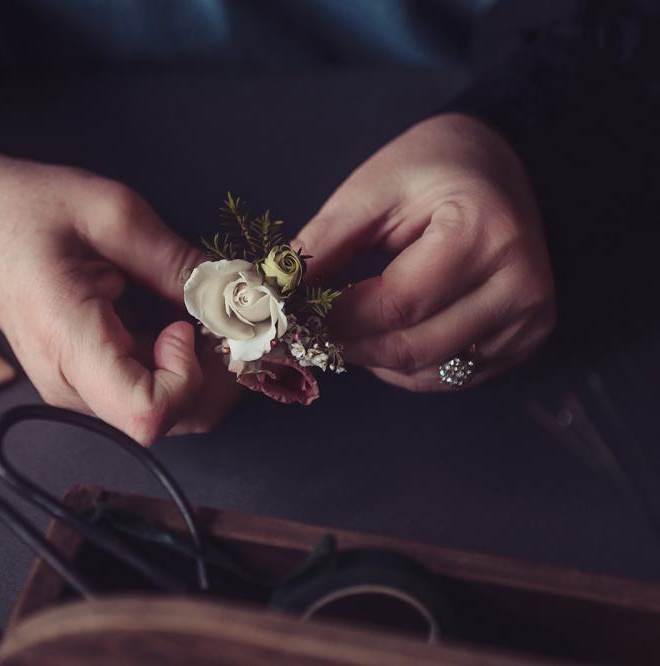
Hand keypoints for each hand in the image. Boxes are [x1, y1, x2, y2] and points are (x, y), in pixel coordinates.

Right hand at [0, 155, 237, 443]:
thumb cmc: (28, 210)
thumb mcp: (113, 214)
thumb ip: (178, 263)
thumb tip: (238, 298)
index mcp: (68, 340)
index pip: (148, 413)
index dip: (190, 377)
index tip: (185, 323)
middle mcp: (70, 383)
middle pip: (171, 420)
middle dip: (214, 373)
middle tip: (219, 313)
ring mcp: (77, 390)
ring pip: (169, 414)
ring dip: (203, 370)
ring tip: (199, 311)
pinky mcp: (86, 383)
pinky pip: (150, 393)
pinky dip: (182, 365)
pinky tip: (179, 321)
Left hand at [295, 113, 555, 390]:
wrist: (498, 163)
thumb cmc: (430, 167)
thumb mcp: (370, 191)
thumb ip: (323, 245)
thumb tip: (275, 295)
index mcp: (481, 235)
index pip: (395, 305)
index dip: (336, 322)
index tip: (290, 321)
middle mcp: (518, 285)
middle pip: (413, 348)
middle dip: (349, 347)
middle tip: (305, 335)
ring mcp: (529, 318)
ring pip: (430, 372)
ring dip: (376, 361)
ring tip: (343, 330)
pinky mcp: (527, 339)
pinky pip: (452, 376)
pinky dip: (408, 367)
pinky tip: (384, 337)